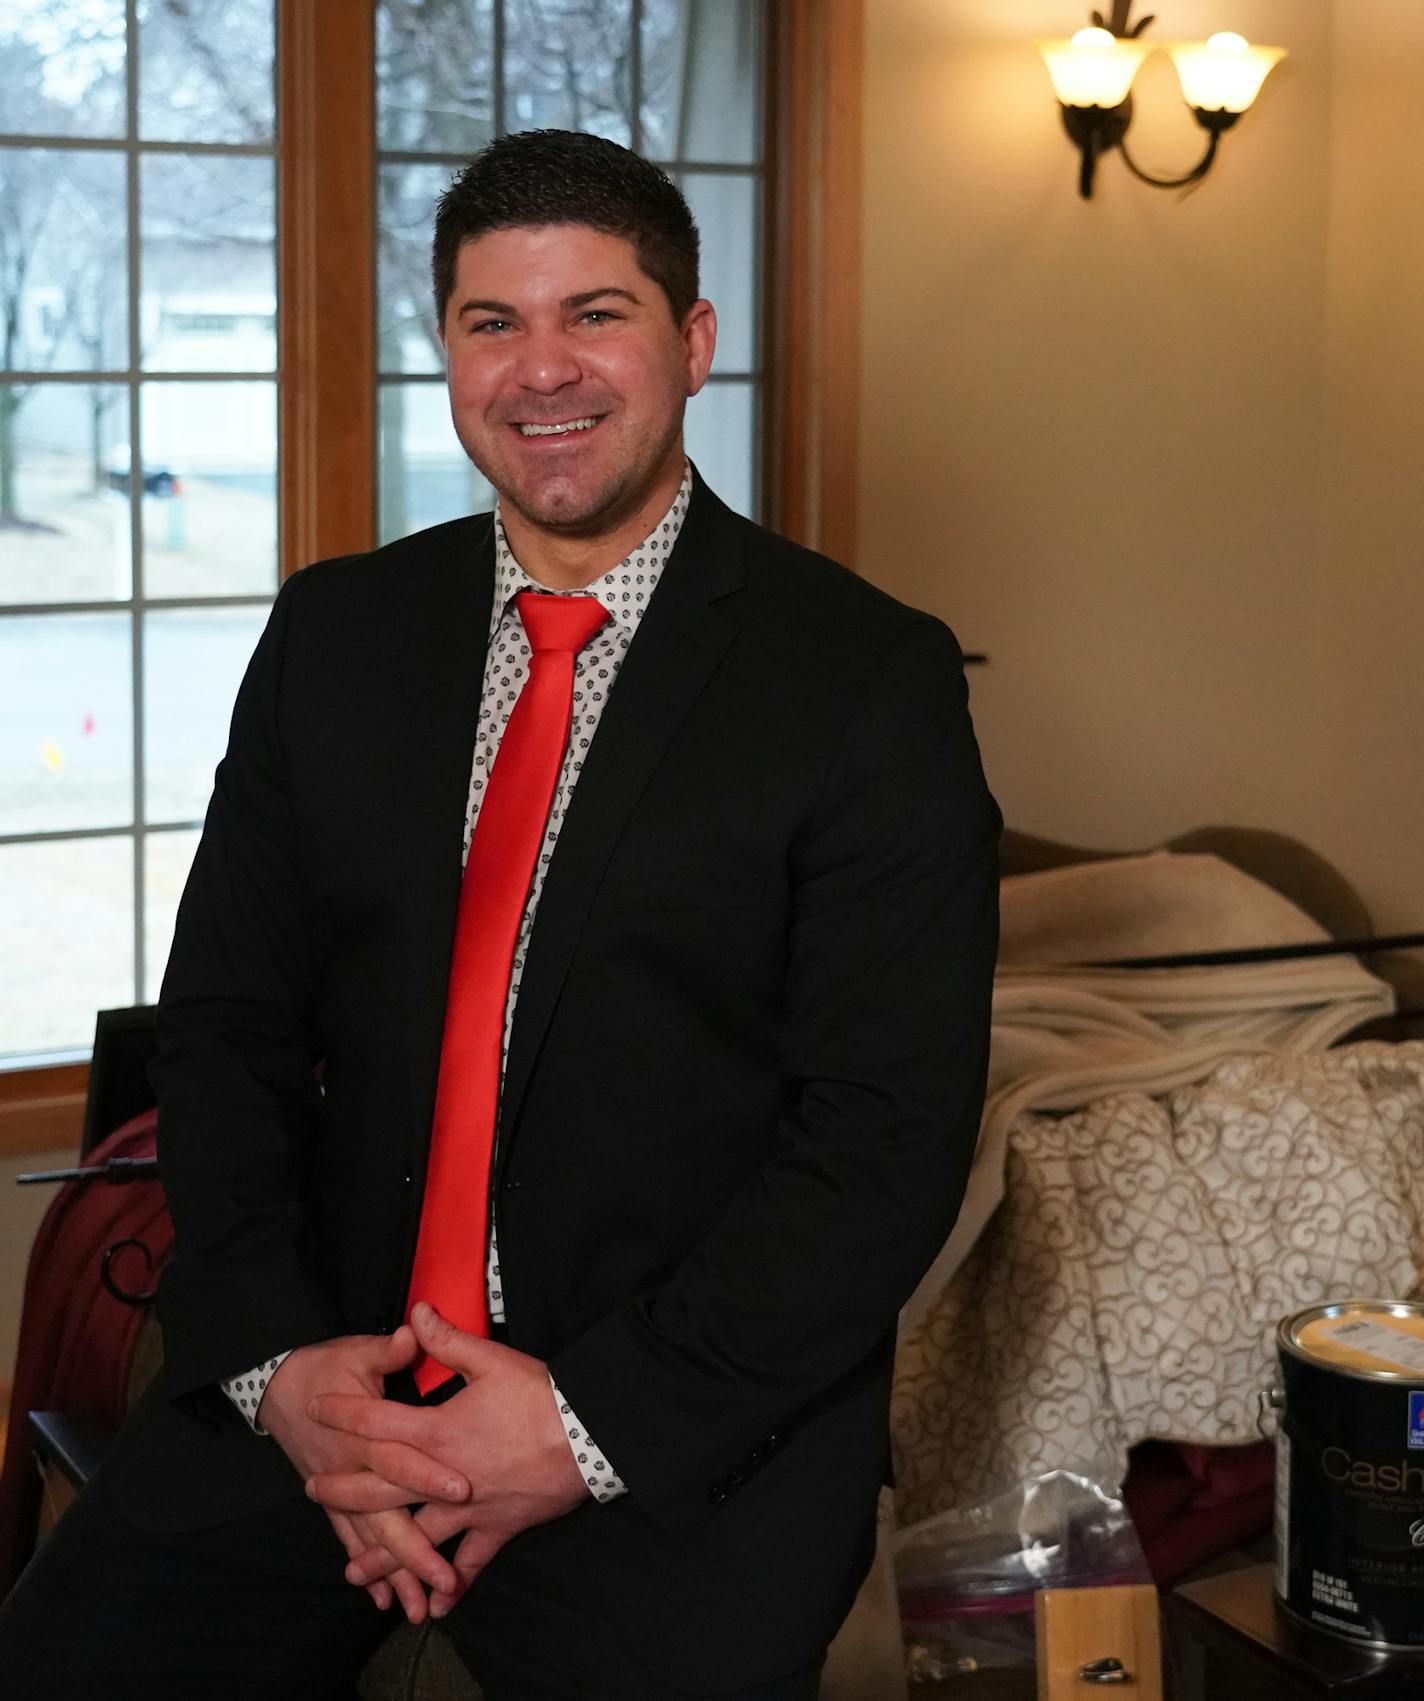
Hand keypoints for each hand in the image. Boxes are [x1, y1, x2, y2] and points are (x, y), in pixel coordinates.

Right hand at [259, 1328, 469, 1619]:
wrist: (279, 1385)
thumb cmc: (326, 1366)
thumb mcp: (358, 1350)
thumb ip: (389, 1349)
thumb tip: (416, 1331)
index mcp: (363, 1433)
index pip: (399, 1458)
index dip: (428, 1474)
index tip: (461, 1492)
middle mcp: (350, 1470)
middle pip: (385, 1515)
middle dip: (415, 1548)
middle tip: (444, 1578)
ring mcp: (339, 1489)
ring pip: (370, 1538)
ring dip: (394, 1571)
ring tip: (418, 1607)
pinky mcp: (333, 1499)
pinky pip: (351, 1539)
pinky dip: (368, 1567)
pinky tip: (384, 1595)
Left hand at [305, 1303, 588, 1616]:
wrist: (587, 1434)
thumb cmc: (540, 1394)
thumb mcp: (493, 1360)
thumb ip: (448, 1340)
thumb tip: (415, 1312)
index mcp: (440, 1431)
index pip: (380, 1420)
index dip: (345, 1412)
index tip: (317, 1408)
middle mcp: (445, 1475)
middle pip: (383, 1488)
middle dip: (345, 1491)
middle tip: (313, 1492)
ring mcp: (470, 1507)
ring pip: (417, 1536)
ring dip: (384, 1555)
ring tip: (353, 1572)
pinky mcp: (498, 1527)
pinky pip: (470, 1562)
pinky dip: (453, 1585)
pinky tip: (436, 1605)